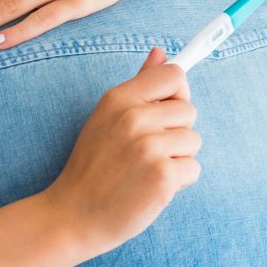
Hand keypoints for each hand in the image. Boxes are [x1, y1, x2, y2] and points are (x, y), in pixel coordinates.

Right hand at [39, 47, 201, 256]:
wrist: (73, 214)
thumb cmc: (93, 166)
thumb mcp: (107, 117)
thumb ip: (139, 84)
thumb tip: (161, 52)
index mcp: (119, 98)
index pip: (173, 75)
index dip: (176, 94)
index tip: (167, 112)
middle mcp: (134, 117)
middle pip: (189, 111)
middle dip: (175, 133)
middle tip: (145, 152)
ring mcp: (149, 147)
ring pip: (193, 141)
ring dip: (177, 159)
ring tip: (145, 171)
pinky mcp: (163, 176)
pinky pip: (193, 169)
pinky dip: (178, 182)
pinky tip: (151, 188)